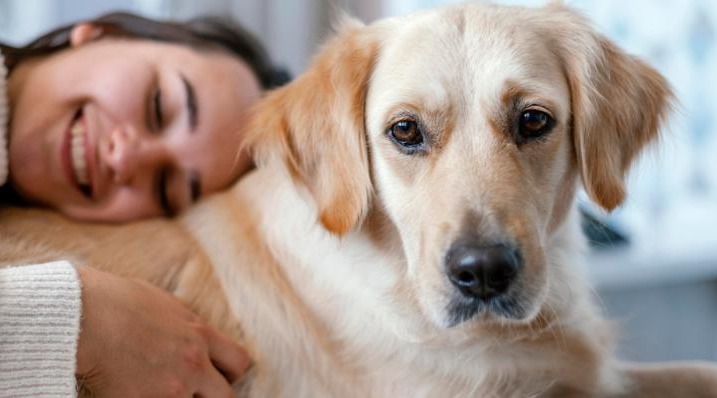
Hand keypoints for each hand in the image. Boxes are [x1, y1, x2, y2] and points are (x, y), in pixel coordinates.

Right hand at [75, 267, 248, 396]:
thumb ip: (187, 327)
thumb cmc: (117, 301)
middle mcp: (193, 364)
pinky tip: (136, 394)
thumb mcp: (166, 305)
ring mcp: (170, 389)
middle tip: (197, 392)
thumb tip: (194, 336)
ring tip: (160, 389)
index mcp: (200, 335)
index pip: (239, 362)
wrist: (83, 315)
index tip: (220, 376)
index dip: (231, 373)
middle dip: (212, 395)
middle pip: (226, 396)